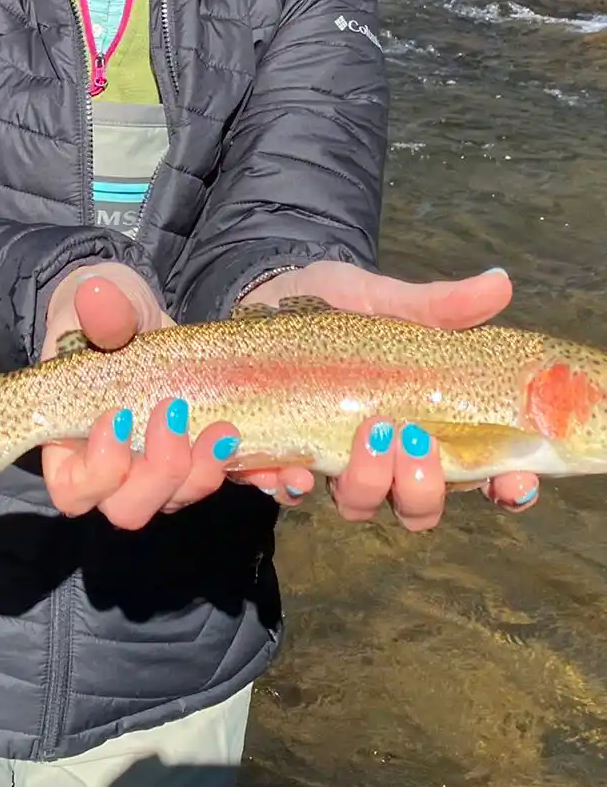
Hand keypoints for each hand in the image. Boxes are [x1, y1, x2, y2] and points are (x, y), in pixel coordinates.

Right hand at [38, 266, 242, 528]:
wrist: (145, 320)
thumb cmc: (110, 320)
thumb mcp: (107, 310)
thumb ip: (102, 313)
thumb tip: (96, 294)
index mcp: (73, 442)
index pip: (73, 488)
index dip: (96, 471)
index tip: (118, 417)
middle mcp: (116, 469)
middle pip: (129, 507)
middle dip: (159, 473)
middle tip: (175, 416)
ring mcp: (161, 470)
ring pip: (178, 498)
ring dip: (204, 474)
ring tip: (225, 428)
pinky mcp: (203, 460)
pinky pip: (228, 482)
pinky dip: (258, 479)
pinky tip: (285, 468)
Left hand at [233, 261, 539, 520]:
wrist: (273, 292)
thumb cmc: (344, 307)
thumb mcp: (389, 302)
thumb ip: (439, 305)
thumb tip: (499, 282)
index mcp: (428, 425)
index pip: (482, 473)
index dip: (506, 486)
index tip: (514, 479)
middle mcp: (386, 456)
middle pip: (418, 505)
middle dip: (423, 488)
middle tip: (416, 439)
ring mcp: (333, 459)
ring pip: (359, 502)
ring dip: (367, 484)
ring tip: (369, 434)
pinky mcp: (282, 453)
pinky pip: (286, 488)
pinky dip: (290, 485)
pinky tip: (292, 468)